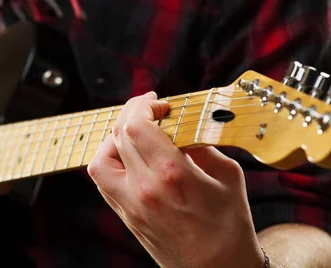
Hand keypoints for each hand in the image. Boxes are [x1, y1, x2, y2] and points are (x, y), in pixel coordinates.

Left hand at [87, 92, 264, 267]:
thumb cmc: (229, 226)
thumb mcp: (228, 175)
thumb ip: (201, 144)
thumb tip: (182, 123)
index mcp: (172, 175)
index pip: (137, 125)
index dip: (143, 105)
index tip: (158, 103)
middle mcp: (144, 188)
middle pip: (119, 135)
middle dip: (133, 113)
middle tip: (151, 111)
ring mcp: (130, 204)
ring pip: (101, 158)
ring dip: (115, 138)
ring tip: (137, 134)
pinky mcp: (125, 215)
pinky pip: (103, 179)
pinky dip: (110, 160)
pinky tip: (129, 156)